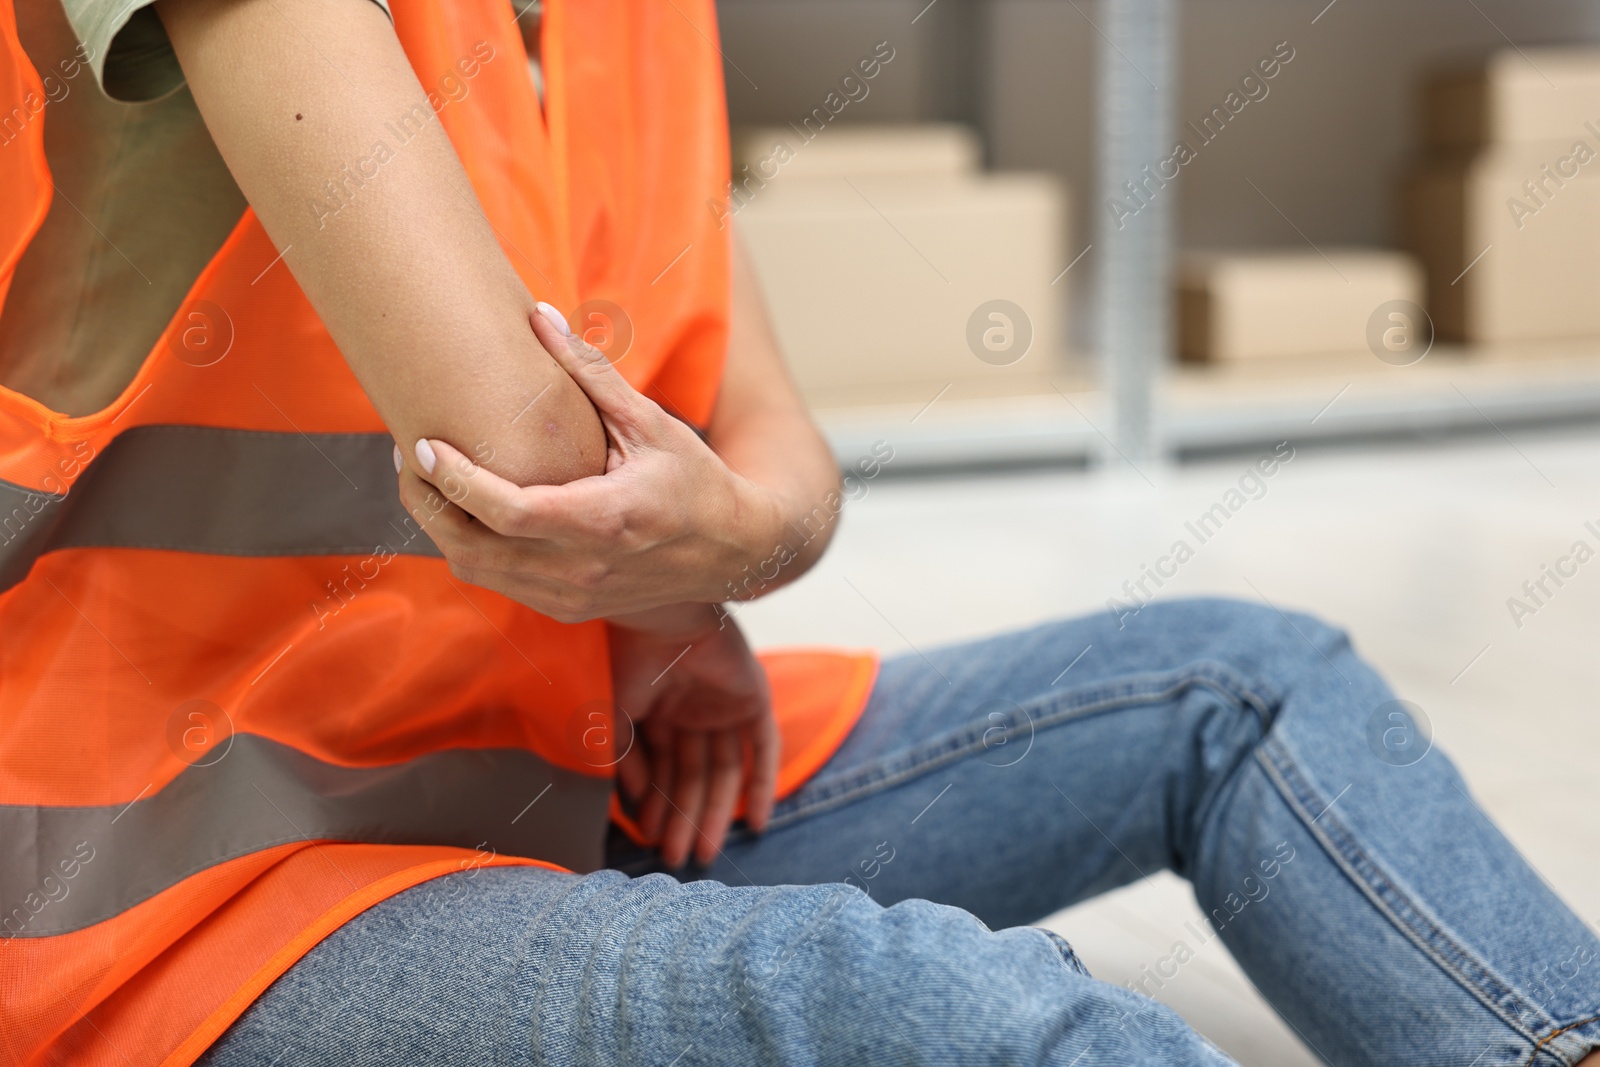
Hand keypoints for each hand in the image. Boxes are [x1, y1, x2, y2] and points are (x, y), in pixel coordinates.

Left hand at [395, 307, 783, 622]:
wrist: (735, 551)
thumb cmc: (695, 481)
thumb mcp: (649, 422)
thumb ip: (590, 372)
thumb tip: (540, 315)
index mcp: (604, 521)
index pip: (509, 511)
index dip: (458, 482)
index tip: (423, 446)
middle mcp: (582, 569)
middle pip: (474, 549)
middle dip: (428, 504)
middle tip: (410, 457)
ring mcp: (572, 597)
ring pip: (477, 571)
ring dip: (443, 528)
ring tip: (429, 480)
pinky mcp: (568, 608)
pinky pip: (498, 583)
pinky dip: (472, 548)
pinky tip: (467, 509)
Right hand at [609, 604, 778, 867]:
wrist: (659, 614)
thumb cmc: (626, 657)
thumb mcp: (615, 716)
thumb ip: (623, 758)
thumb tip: (631, 804)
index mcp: (659, 709)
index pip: (662, 767)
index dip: (655, 805)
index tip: (647, 839)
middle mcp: (693, 710)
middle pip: (695, 775)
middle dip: (684, 818)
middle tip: (677, 860)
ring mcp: (725, 705)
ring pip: (724, 770)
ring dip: (714, 811)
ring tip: (701, 852)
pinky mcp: (754, 699)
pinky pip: (763, 749)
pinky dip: (762, 784)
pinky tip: (757, 822)